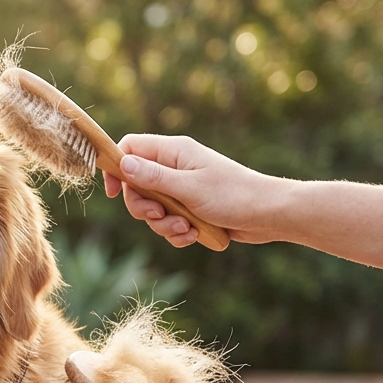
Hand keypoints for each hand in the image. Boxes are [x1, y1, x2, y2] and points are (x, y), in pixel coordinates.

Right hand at [105, 134, 286, 247]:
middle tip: (159, 215)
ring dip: (163, 224)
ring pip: (151, 208)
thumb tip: (122, 163)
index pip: (131, 148)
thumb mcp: (188, 187)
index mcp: (174, 152)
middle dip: (143, 207)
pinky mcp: (190, 209)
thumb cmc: (233, 195)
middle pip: (135, 185)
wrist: (269, 214)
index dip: (116, 167)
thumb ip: (153, 177)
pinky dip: (177, 232)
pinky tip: (193, 235)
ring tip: (186, 228)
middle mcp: (175, 167)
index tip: (113, 192)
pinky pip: (168, 222)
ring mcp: (182, 189)